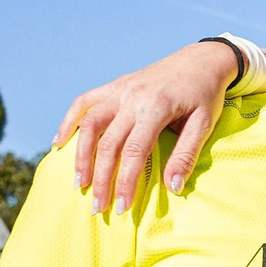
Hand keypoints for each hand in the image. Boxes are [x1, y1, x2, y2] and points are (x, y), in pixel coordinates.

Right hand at [53, 40, 238, 215]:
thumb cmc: (205, 94)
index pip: (134, 152)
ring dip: (81, 155)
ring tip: (79, 183)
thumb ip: (186, 155)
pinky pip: (84, 102)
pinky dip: (69, 122)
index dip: (125, 182)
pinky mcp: (115, 86)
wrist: (201, 59)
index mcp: (156, 108)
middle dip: (101, 178)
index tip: (122, 207)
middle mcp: (132, 97)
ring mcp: (120, 90)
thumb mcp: (204, 124)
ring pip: (90, 124)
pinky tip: (60, 143)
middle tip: (98, 207)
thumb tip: (173, 188)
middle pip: (108, 143)